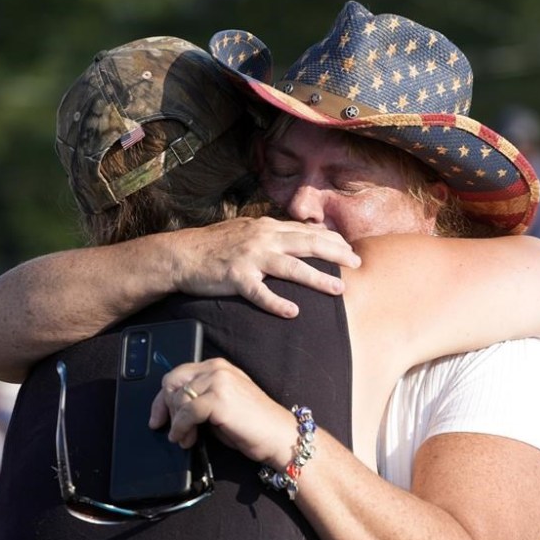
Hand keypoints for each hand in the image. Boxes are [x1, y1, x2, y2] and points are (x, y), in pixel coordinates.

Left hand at [149, 358, 296, 466]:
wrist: (278, 436)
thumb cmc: (252, 425)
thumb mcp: (221, 404)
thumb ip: (199, 398)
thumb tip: (170, 409)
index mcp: (217, 366)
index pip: (177, 374)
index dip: (162, 398)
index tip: (157, 417)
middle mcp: (217, 369)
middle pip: (172, 382)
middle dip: (166, 408)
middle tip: (172, 429)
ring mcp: (218, 381)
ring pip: (178, 399)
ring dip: (176, 423)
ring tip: (185, 438)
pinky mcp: (219, 399)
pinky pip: (186, 413)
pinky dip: (180, 428)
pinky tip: (185, 438)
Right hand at [169, 217, 360, 317]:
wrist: (182, 254)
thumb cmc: (216, 245)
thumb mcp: (248, 230)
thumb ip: (275, 232)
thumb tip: (304, 234)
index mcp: (267, 227)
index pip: (307, 232)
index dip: (332, 240)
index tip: (351, 249)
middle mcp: (262, 239)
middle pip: (307, 244)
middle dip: (336, 254)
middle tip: (357, 264)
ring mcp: (250, 257)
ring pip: (290, 267)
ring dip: (317, 278)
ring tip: (338, 289)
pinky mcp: (235, 277)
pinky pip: (259, 292)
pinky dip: (276, 302)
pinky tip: (292, 312)